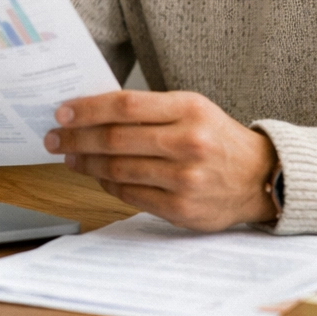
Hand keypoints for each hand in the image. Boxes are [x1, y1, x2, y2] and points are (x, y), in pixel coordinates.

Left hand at [43, 90, 278, 230]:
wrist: (262, 177)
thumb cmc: (216, 138)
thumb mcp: (192, 109)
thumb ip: (148, 110)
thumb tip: (90, 112)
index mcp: (189, 109)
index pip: (124, 106)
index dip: (87, 110)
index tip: (62, 112)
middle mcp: (189, 142)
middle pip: (115, 139)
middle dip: (76, 138)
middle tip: (54, 137)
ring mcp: (186, 178)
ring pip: (118, 169)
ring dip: (86, 163)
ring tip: (70, 157)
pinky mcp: (183, 209)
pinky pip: (131, 195)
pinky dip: (108, 184)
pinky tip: (97, 176)